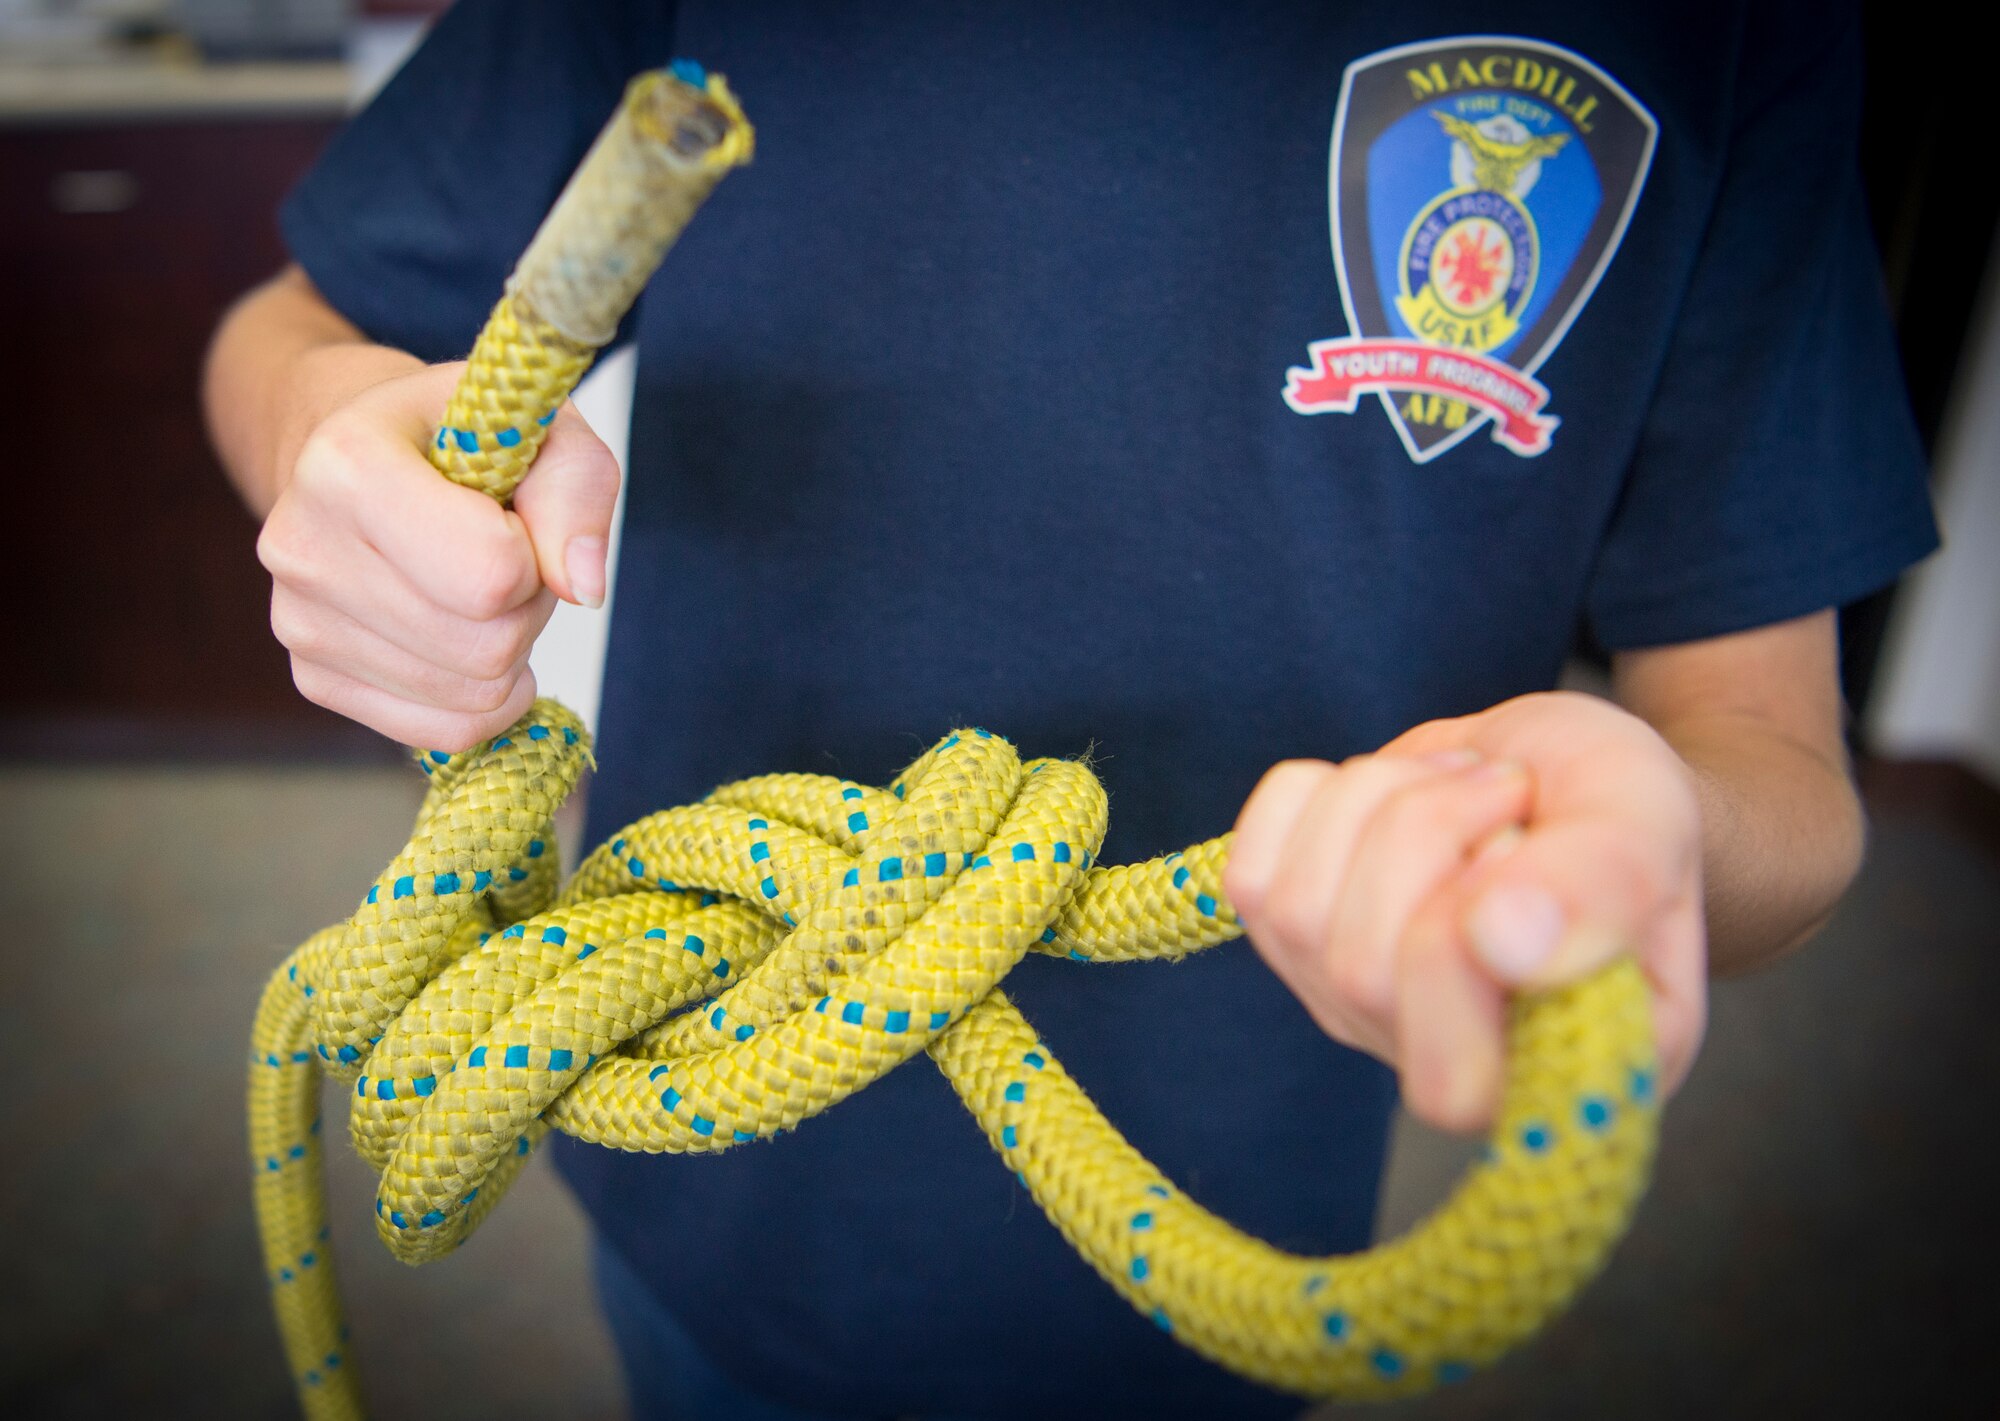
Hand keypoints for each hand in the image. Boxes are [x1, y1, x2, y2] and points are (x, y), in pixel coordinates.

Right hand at [255, 362, 619, 749]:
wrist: (368, 462)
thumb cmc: (463, 443)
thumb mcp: (544, 433)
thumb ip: (578, 494)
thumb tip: (584, 589)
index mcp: (346, 465)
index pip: (491, 573)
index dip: (534, 558)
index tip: (514, 521)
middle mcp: (303, 546)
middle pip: (485, 646)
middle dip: (525, 610)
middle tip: (504, 560)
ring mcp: (299, 622)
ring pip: (470, 697)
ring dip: (506, 653)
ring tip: (475, 590)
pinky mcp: (314, 678)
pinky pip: (442, 732)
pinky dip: (482, 702)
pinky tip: (468, 645)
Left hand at [1223, 691, 1707, 1131]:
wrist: (1556, 771)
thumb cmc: (1616, 812)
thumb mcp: (1646, 824)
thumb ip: (1601, 888)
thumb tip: (1498, 944)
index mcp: (1562, 1079)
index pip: (1449, 1077)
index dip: (1454, 940)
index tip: (1518, 837)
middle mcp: (1446, 1067)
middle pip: (1362, 968)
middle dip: (1427, 829)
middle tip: (1505, 787)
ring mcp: (1357, 1008)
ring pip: (1296, 908)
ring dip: (1378, 799)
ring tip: (1458, 780)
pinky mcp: (1294, 940)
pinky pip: (1248, 867)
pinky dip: (1311, 795)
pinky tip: (1387, 789)